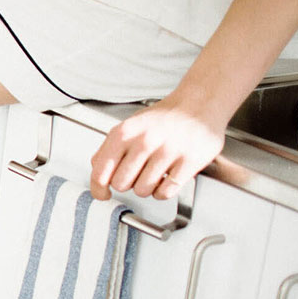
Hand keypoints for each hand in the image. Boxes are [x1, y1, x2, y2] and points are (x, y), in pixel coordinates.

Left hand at [89, 97, 227, 201]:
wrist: (200, 104)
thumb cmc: (165, 117)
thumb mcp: (130, 126)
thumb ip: (110, 148)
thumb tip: (97, 170)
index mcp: (125, 132)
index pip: (100, 172)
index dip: (98, 189)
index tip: (103, 194)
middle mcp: (145, 141)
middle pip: (121, 184)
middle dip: (127, 184)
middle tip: (137, 174)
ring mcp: (168, 151)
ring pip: (143, 191)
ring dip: (147, 188)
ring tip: (154, 174)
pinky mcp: (189, 161)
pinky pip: (165, 192)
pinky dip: (163, 192)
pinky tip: (166, 180)